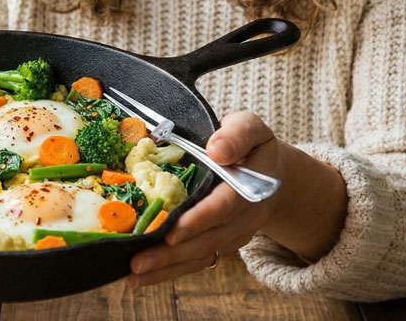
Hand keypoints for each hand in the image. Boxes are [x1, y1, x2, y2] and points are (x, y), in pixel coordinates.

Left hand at [128, 111, 285, 286]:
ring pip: (202, 255)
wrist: (270, 174)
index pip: (224, 206)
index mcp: (253, 186)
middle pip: (209, 239)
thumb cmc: (251, 146)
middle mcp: (246, 217)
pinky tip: (143, 276)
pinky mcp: (220, 243)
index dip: (199, 220)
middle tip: (139, 262)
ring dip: (168, 268)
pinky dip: (170, 271)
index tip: (172, 232)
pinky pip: (197, 260)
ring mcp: (233, 234)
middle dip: (174, 253)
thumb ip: (237, 134)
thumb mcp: (249, 128)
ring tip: (134, 275)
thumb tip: (217, 150)